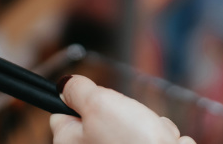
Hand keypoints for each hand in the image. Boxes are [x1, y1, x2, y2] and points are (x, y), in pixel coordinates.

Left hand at [50, 75, 195, 143]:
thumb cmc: (132, 141)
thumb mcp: (98, 102)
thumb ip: (78, 89)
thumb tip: (65, 85)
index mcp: (69, 143)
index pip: (61, 114)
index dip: (79, 100)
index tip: (94, 98)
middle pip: (101, 116)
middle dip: (121, 111)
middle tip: (128, 115)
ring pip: (130, 126)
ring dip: (145, 123)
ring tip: (149, 131)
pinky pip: (149, 138)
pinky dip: (158, 137)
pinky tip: (161, 141)